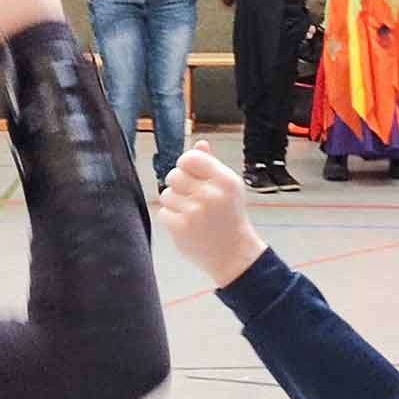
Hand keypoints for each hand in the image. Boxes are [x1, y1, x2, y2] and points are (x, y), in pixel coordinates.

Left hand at [158, 143, 267, 287]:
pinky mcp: (180, 228)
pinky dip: (171, 219)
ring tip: (193, 214)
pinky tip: (187, 226)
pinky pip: (163, 212)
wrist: (235, 255)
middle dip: (179, 186)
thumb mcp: (228, 188)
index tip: (191, 175)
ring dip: (175, 204)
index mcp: (225, 180)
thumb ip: (212, 164)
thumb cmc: (229, 217)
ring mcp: (194, 212)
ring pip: (166, 194)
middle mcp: (210, 194)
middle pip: (173, 175)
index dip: (185, 166)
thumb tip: (199, 143)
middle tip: (193, 199)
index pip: (190, 158)